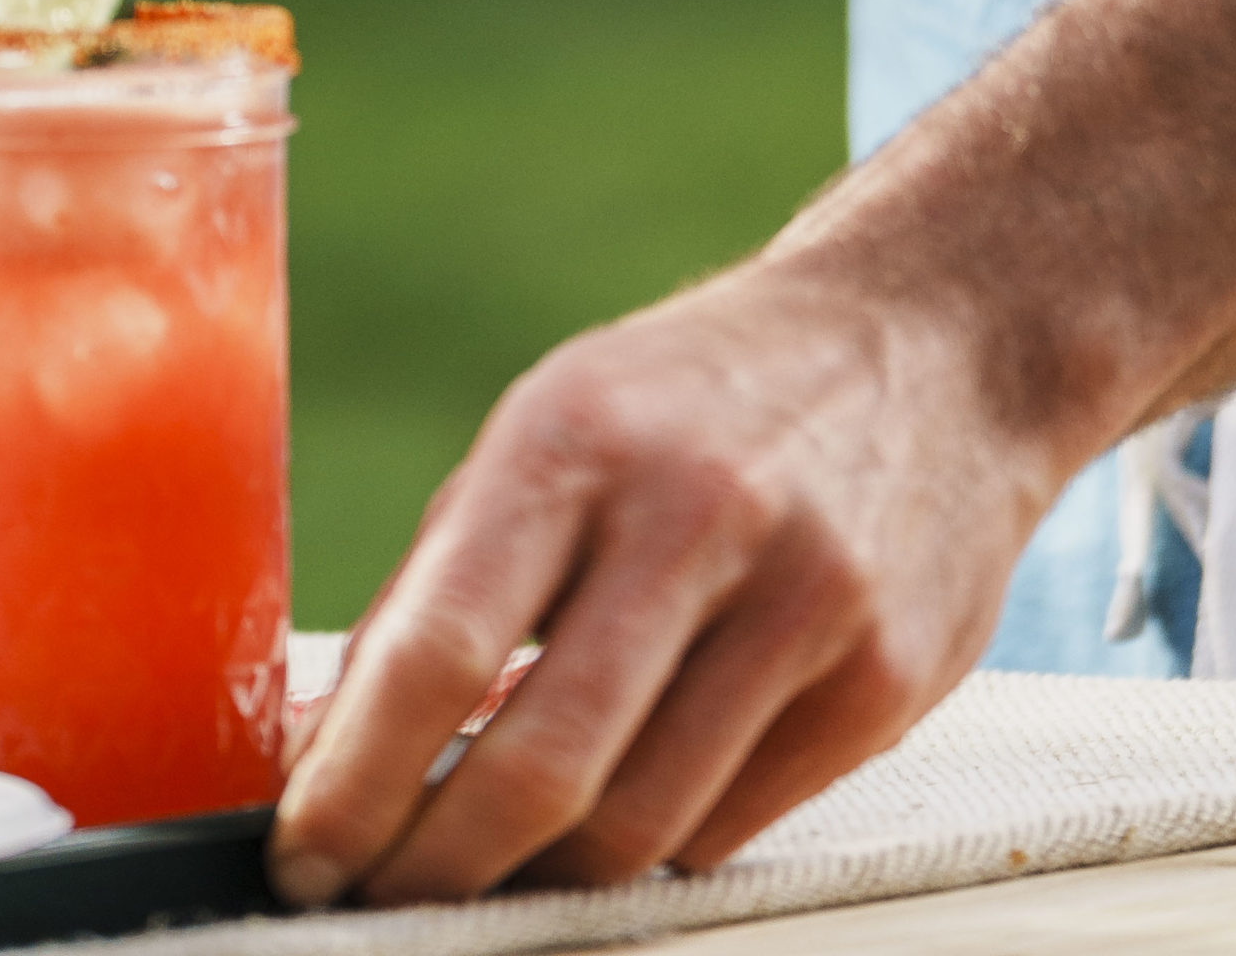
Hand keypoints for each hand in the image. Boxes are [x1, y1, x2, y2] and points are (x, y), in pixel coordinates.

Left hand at [270, 243, 1056, 902]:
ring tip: (491, 870)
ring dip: (544, 875)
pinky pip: (729, 828)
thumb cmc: (705, 393)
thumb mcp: (557, 425)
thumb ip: (449, 582)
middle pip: (541, 766)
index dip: (356, 781)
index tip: (302, 857)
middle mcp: (693, 513)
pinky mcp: (882, 681)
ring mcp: (802, 601)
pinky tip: (622, 810)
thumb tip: (328, 741)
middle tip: (384, 901)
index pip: (439, 648)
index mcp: (576, 435)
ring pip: (639, 827)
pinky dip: (654, 844)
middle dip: (437, 870)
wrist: (932, 336)